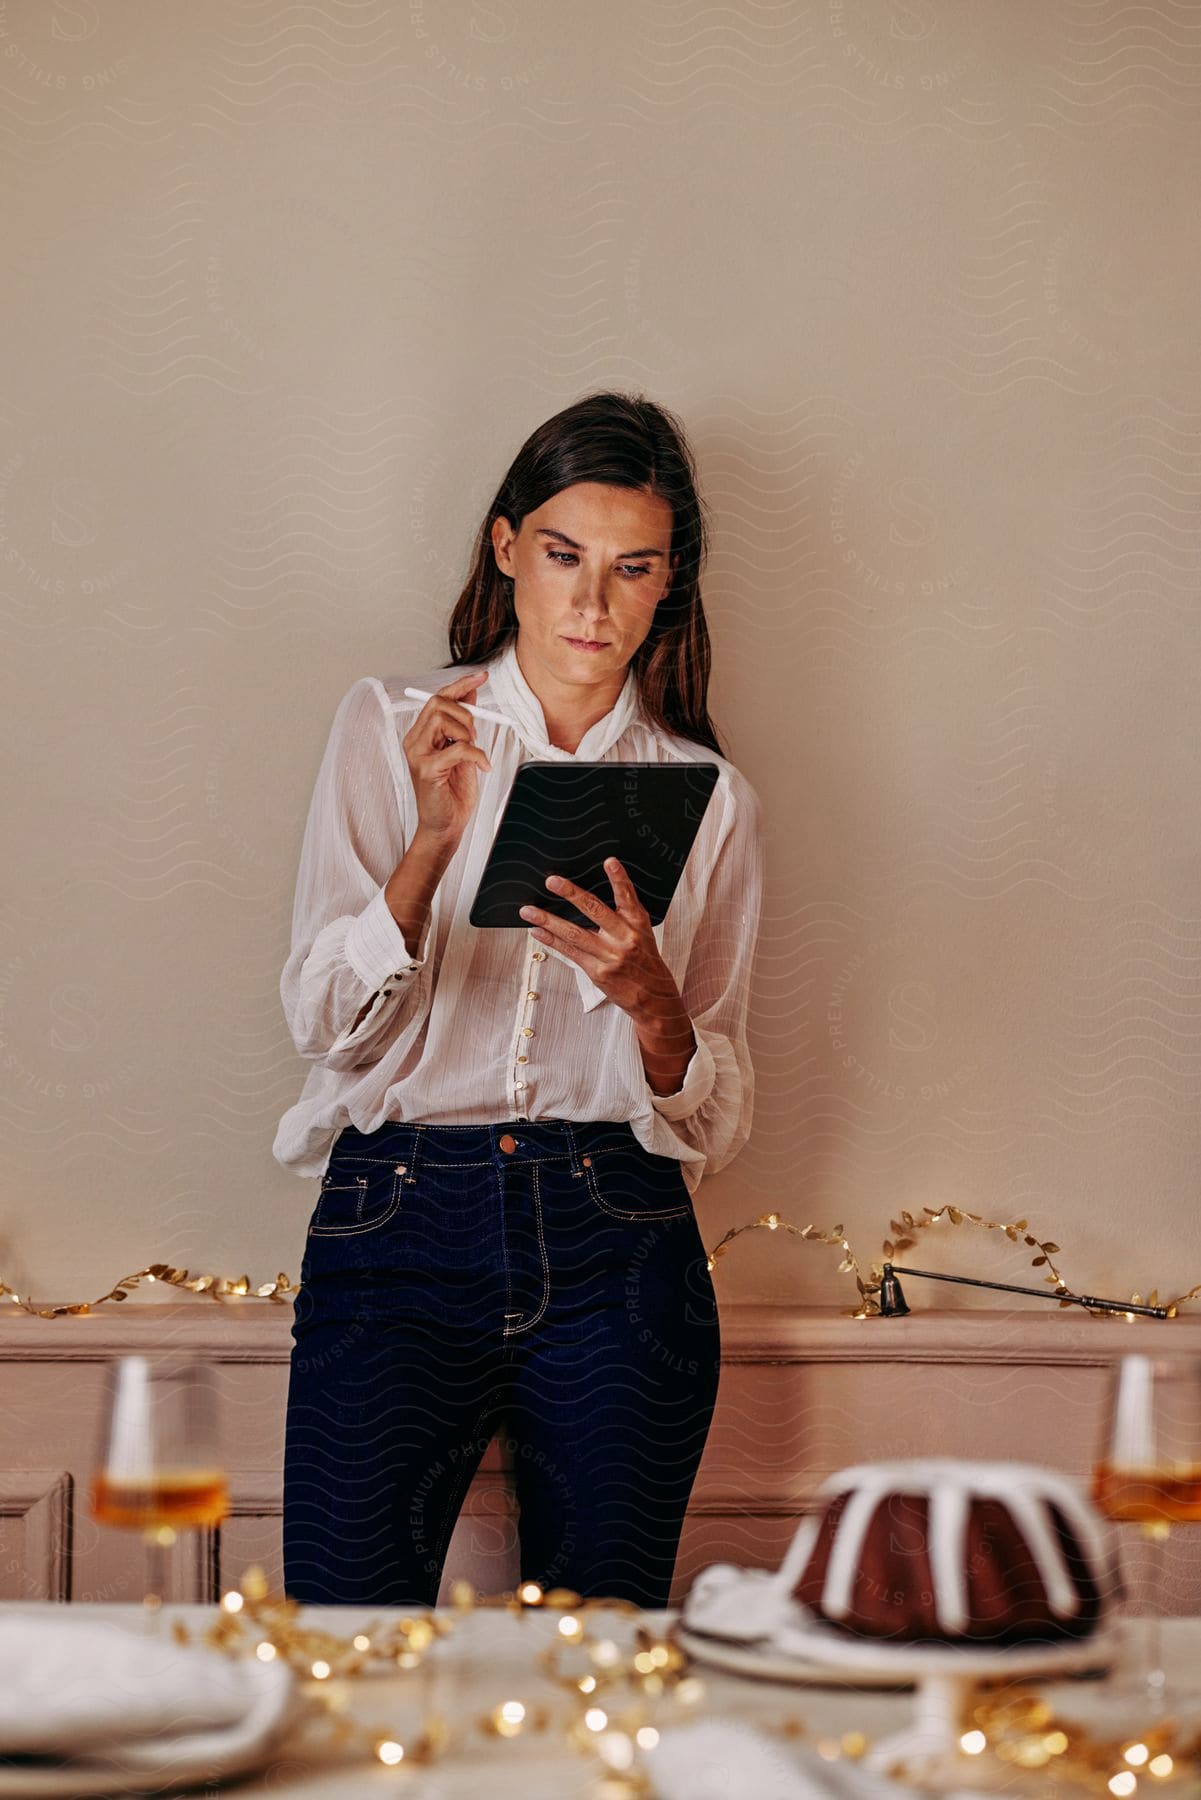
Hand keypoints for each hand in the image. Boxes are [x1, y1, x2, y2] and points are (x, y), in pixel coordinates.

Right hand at [402, 671, 491, 843]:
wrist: (446, 825)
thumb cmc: (452, 792)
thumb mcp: (463, 751)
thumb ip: (464, 724)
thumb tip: (472, 693)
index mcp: (421, 734)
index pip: (437, 698)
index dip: (460, 684)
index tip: (481, 676)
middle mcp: (414, 741)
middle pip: (438, 702)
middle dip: (465, 713)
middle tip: (475, 736)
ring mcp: (417, 755)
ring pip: (444, 719)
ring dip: (468, 733)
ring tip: (474, 753)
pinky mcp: (427, 770)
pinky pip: (459, 748)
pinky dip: (477, 755)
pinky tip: (483, 767)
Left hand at [519, 856, 680, 1021]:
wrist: (654, 997)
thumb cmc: (645, 961)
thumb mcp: (643, 933)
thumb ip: (623, 915)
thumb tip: (589, 898)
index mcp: (637, 924)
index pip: (628, 897)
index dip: (619, 879)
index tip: (609, 862)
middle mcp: (624, 938)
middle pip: (594, 911)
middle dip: (571, 894)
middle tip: (553, 881)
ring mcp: (609, 956)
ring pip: (574, 933)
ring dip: (548, 920)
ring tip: (528, 911)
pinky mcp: (597, 972)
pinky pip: (570, 952)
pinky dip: (551, 941)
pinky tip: (537, 931)